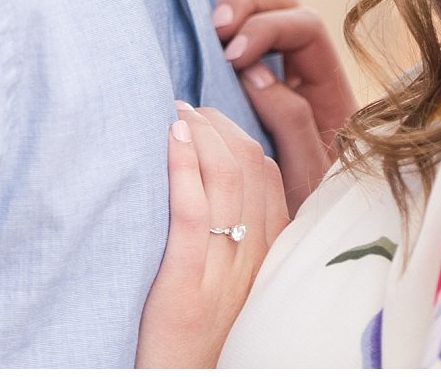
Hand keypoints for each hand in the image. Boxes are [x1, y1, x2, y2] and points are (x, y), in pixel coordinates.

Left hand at [134, 103, 287, 367]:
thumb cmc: (201, 332)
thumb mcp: (231, 282)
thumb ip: (233, 235)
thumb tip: (215, 179)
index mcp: (269, 255)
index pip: (269, 176)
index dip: (239, 137)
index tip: (210, 118)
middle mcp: (254, 259)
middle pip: (250, 168)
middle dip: (219, 127)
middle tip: (187, 108)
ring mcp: (224, 272)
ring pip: (227, 181)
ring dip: (200, 135)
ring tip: (175, 113)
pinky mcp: (187, 285)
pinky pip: (193, 213)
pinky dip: (184, 167)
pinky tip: (170, 139)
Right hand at [212, 0, 357, 214]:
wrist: (312, 247)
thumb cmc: (311, 215)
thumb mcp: (306, 175)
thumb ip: (289, 120)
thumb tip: (254, 72)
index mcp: (332, 92)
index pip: (305, 29)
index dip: (266, 30)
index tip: (231, 57)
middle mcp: (312, 75)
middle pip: (288, 4)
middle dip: (250, 3)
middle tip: (215, 26)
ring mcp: (285, 77)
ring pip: (267, 12)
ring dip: (237, 10)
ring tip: (207, 29)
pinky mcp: (259, 88)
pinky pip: (244, 39)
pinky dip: (224, 30)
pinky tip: (203, 46)